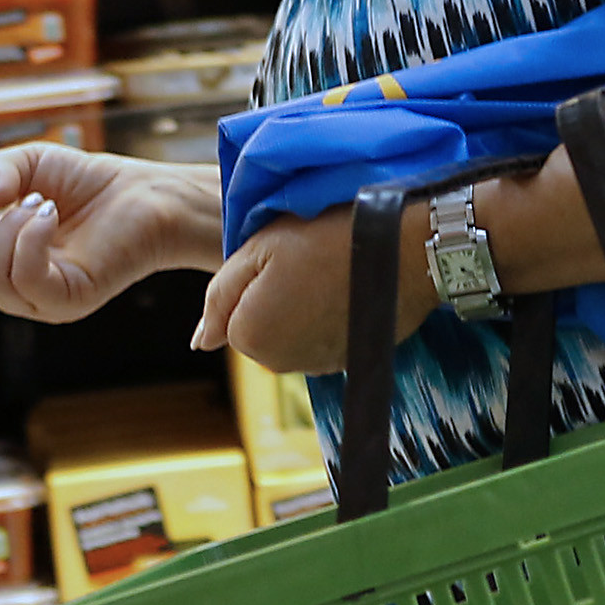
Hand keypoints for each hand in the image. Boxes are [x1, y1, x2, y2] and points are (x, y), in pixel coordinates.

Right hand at [0, 147, 216, 324]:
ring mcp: (42, 300)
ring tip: (37, 203)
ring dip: (4, 231)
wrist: (142, 193)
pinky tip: (46, 212)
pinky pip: (27, 279)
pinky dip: (28, 238)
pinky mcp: (71, 299)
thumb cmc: (83, 183)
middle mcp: (15, 291)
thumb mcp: (26, 162)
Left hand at [194, 203, 444, 375]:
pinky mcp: (347, 363)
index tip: (281, 258)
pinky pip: (320, 342)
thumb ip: (219, 296)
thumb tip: (200, 341)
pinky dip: (328, 320)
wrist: (405, 248)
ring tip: (329, 275)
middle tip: (306, 263)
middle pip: (258, 330)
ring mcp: (316, 367)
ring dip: (300, 309)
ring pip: (289, 337)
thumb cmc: (329, 237)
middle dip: (272, 300)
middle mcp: (280, 364)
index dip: (252, 282)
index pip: (229, 315)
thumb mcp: (259, 249)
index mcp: (251, 336)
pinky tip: (348, 291)